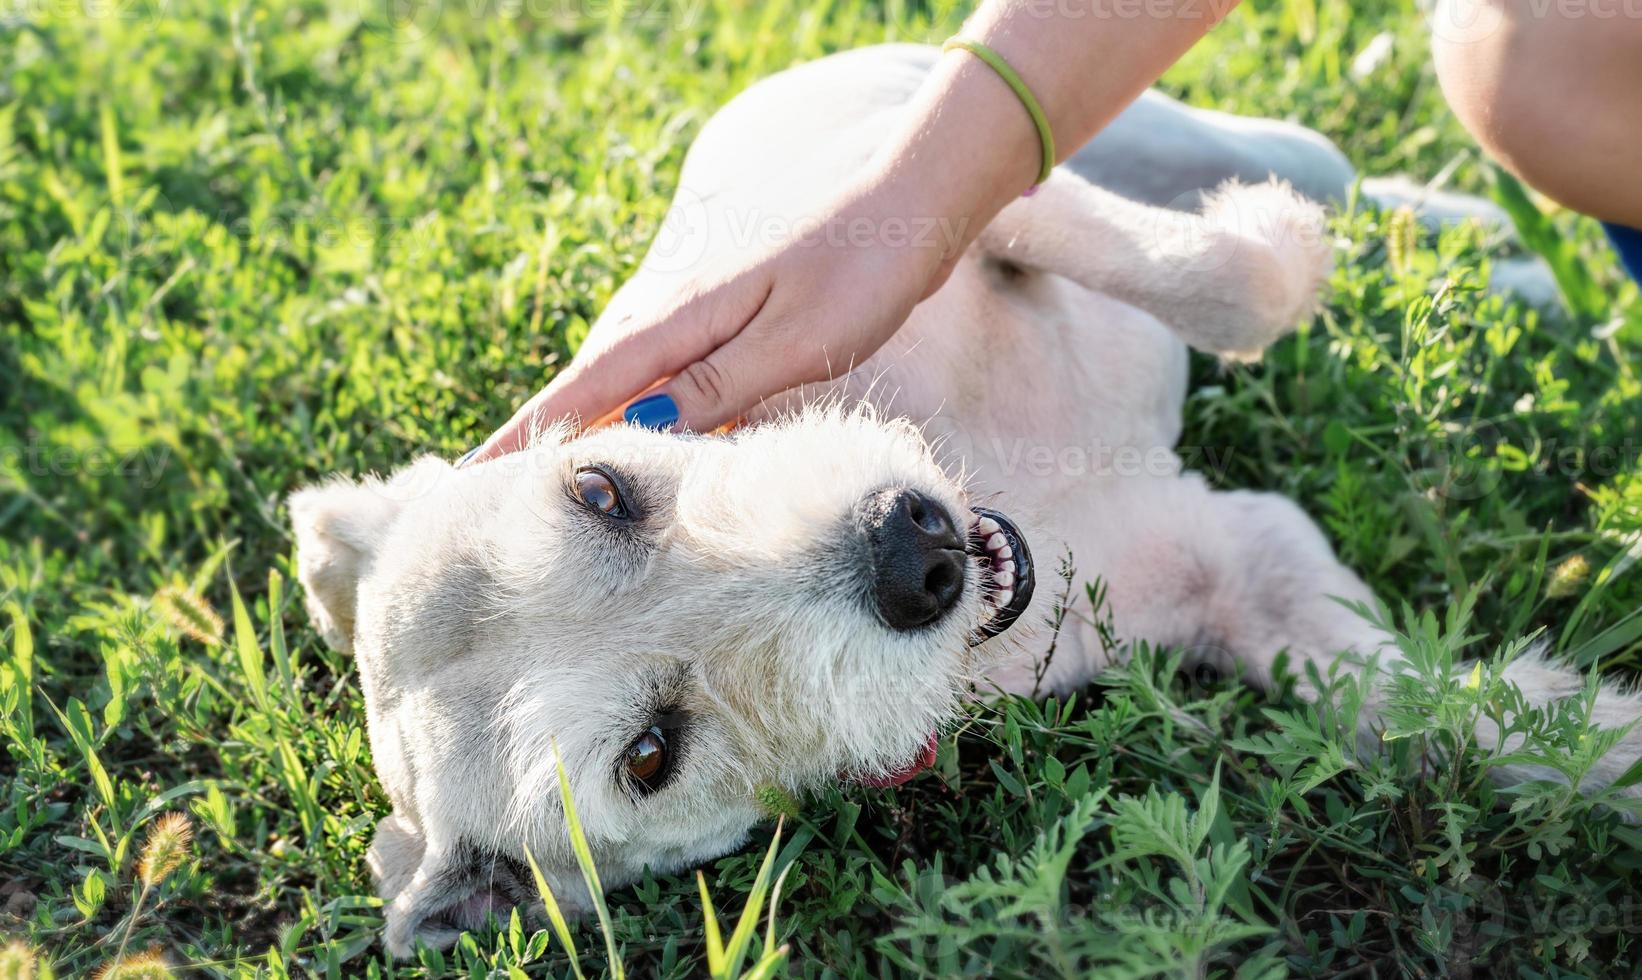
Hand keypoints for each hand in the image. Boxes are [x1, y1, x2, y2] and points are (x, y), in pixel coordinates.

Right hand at [468, 173, 967, 459]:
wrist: (905, 209)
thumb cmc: (859, 272)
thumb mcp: (796, 341)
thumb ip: (721, 387)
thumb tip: (644, 430)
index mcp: (678, 318)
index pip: (582, 390)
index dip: (524, 439)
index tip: (468, 481)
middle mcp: (669, 315)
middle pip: (587, 391)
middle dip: (540, 446)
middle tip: (495, 509)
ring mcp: (691, 318)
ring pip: (624, 388)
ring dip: (590, 434)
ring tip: (548, 492)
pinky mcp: (719, 325)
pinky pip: (663, 381)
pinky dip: (643, 418)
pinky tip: (644, 452)